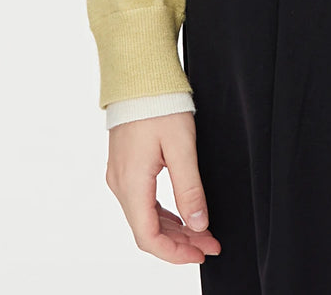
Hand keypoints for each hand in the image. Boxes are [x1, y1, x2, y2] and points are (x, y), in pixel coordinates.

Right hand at [106, 111, 221, 264]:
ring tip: (201, 233)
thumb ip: (190, 187)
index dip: (175, 252)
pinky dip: (163, 214)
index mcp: (132, 183)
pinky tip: (181, 216)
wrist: (140, 77)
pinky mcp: (125, 168)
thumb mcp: (182, 146)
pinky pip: (142, 202)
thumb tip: (198, 224)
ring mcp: (120, 176)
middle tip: (209, 244)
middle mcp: (120, 184)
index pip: (149, 237)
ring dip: (173, 229)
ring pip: (145, 218)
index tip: (201, 253)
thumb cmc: (159, 104)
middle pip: (147, 230)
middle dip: (180, 242)